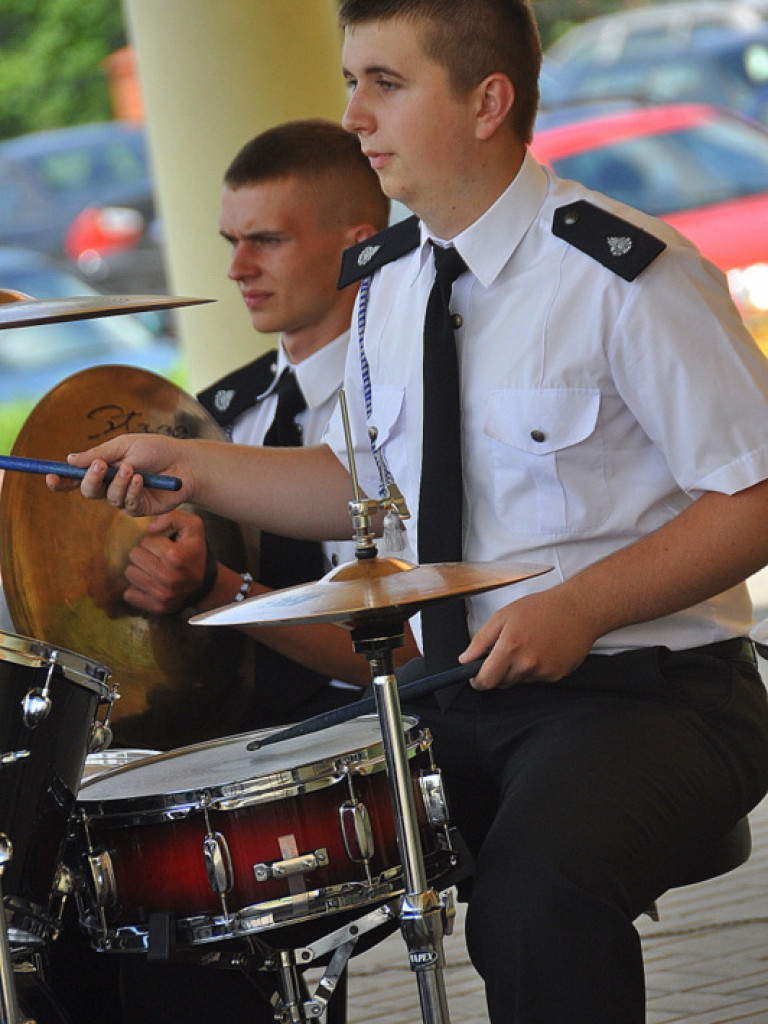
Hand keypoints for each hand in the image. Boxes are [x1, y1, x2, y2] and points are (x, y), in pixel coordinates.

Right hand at [45, 434, 190, 515]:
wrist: (185, 463)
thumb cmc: (157, 450)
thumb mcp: (125, 445)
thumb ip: (99, 453)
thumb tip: (70, 460)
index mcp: (103, 468)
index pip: (76, 478)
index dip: (61, 480)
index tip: (49, 476)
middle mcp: (110, 485)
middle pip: (87, 491)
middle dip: (89, 479)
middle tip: (99, 466)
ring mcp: (124, 499)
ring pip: (108, 497)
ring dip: (118, 482)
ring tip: (132, 468)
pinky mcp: (139, 509)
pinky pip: (127, 504)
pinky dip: (132, 490)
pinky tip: (142, 479)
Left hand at [124, 510, 211, 614]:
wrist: (205, 583)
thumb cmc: (195, 552)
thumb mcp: (193, 527)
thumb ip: (173, 517)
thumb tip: (150, 527)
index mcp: (175, 556)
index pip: (146, 541)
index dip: (154, 541)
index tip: (165, 547)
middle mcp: (168, 577)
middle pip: (134, 555)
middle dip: (145, 554)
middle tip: (157, 558)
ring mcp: (161, 594)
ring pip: (130, 573)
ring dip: (140, 570)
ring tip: (154, 570)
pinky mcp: (156, 606)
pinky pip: (129, 594)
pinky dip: (137, 589)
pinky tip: (150, 584)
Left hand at [460, 586, 597, 689]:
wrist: (578, 609)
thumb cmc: (542, 608)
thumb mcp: (504, 616)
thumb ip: (481, 639)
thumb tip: (466, 658)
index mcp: (510, 647)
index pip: (486, 680)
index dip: (478, 681)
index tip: (476, 677)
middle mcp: (526, 663)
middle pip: (502, 682)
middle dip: (499, 671)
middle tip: (508, 650)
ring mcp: (543, 671)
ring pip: (520, 680)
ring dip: (519, 669)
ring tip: (530, 645)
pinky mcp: (556, 675)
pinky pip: (538, 678)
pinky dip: (536, 668)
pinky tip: (543, 650)